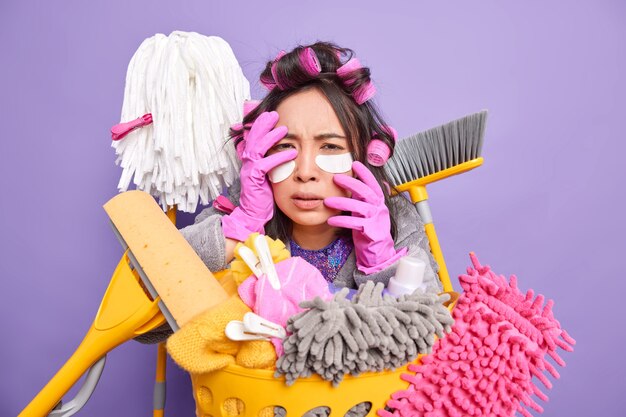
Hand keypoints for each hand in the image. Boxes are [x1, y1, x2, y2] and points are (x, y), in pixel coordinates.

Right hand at [222, 112, 296, 240]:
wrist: (253, 217)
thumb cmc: (264, 199)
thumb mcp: (269, 178)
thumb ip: (273, 165)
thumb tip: (287, 153)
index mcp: (251, 162)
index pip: (253, 139)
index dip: (260, 127)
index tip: (270, 116)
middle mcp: (248, 164)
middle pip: (252, 138)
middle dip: (262, 125)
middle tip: (274, 114)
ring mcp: (249, 171)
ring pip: (257, 148)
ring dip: (270, 137)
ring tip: (284, 129)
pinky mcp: (254, 180)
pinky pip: (265, 164)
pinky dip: (278, 157)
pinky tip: (291, 153)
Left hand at [324, 161, 406, 273]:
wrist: (377, 249)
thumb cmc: (369, 227)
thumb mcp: (366, 210)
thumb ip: (361, 198)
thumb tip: (352, 182)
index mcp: (378, 201)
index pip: (373, 184)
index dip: (365, 173)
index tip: (355, 163)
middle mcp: (378, 208)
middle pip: (366, 192)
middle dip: (351, 184)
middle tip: (336, 178)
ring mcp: (375, 220)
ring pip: (359, 207)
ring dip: (342, 203)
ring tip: (327, 201)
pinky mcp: (370, 232)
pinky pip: (355, 224)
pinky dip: (342, 221)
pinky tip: (330, 220)